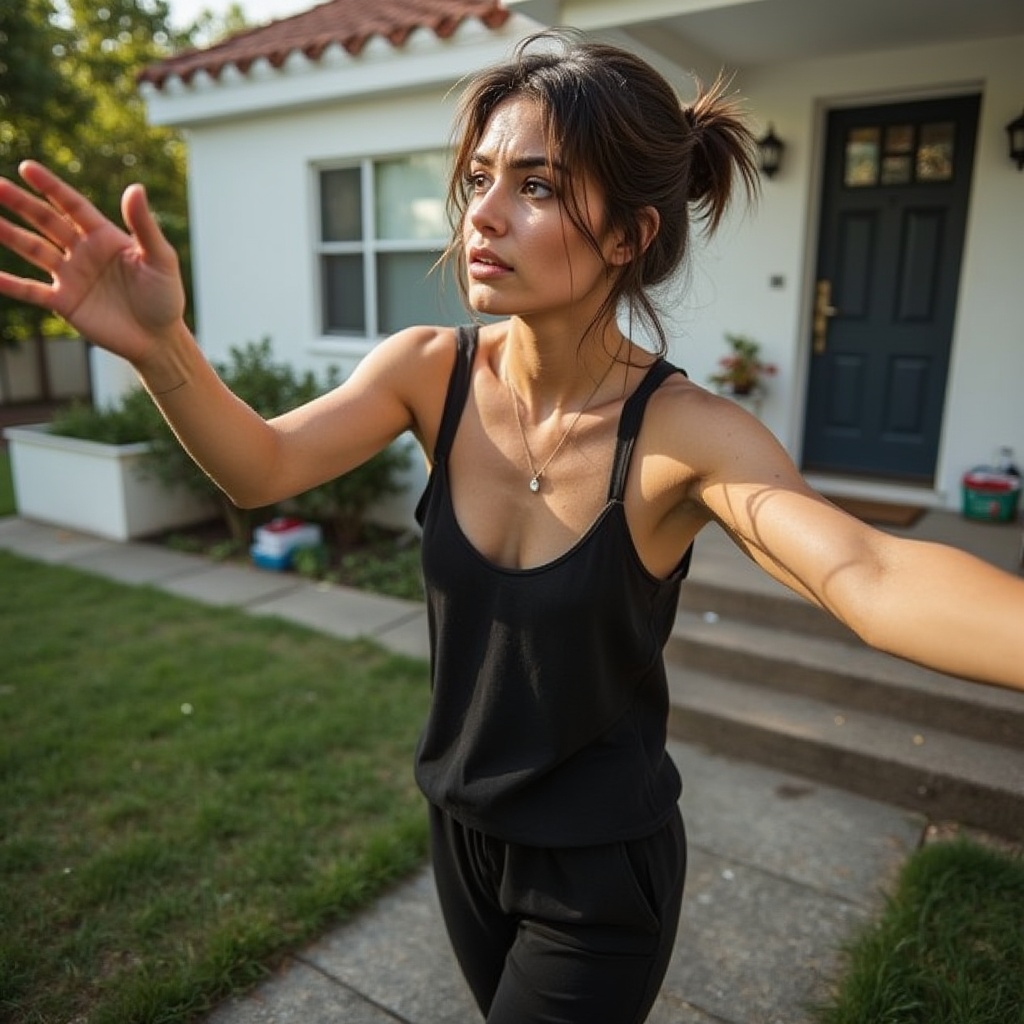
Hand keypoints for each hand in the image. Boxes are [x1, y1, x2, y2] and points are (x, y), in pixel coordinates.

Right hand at [0, 161, 185, 365]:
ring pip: (34, 250)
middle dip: (22, 203)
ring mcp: (72, 277)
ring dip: (10, 235)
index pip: (72, 205)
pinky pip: (32, 290)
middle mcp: (83, 252)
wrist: (160, 339)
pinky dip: (10, 284)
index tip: (26, 167)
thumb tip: (135, 187)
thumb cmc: (166, 297)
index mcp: (105, 236)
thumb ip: (145, 226)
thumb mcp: (161, 259)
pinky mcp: (65, 303)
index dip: (50, 186)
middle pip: (47, 221)